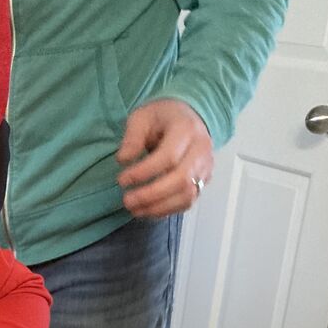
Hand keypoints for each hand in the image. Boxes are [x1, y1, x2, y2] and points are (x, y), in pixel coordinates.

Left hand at [117, 99, 212, 217]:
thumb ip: (132, 137)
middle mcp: (201, 149)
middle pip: (181, 180)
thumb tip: (123, 160)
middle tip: (127, 201)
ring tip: (134, 209)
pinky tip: (147, 210)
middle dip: (151, 195)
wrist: (187, 117)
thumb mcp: (142, 117)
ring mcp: (205, 167)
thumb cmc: (162, 117)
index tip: (122, 180)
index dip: (144, 173)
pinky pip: (188, 202)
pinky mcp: (203, 181)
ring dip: (158, 207)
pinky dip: (167, 210)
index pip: (169, 157)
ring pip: (187, 195)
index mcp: (186, 129)